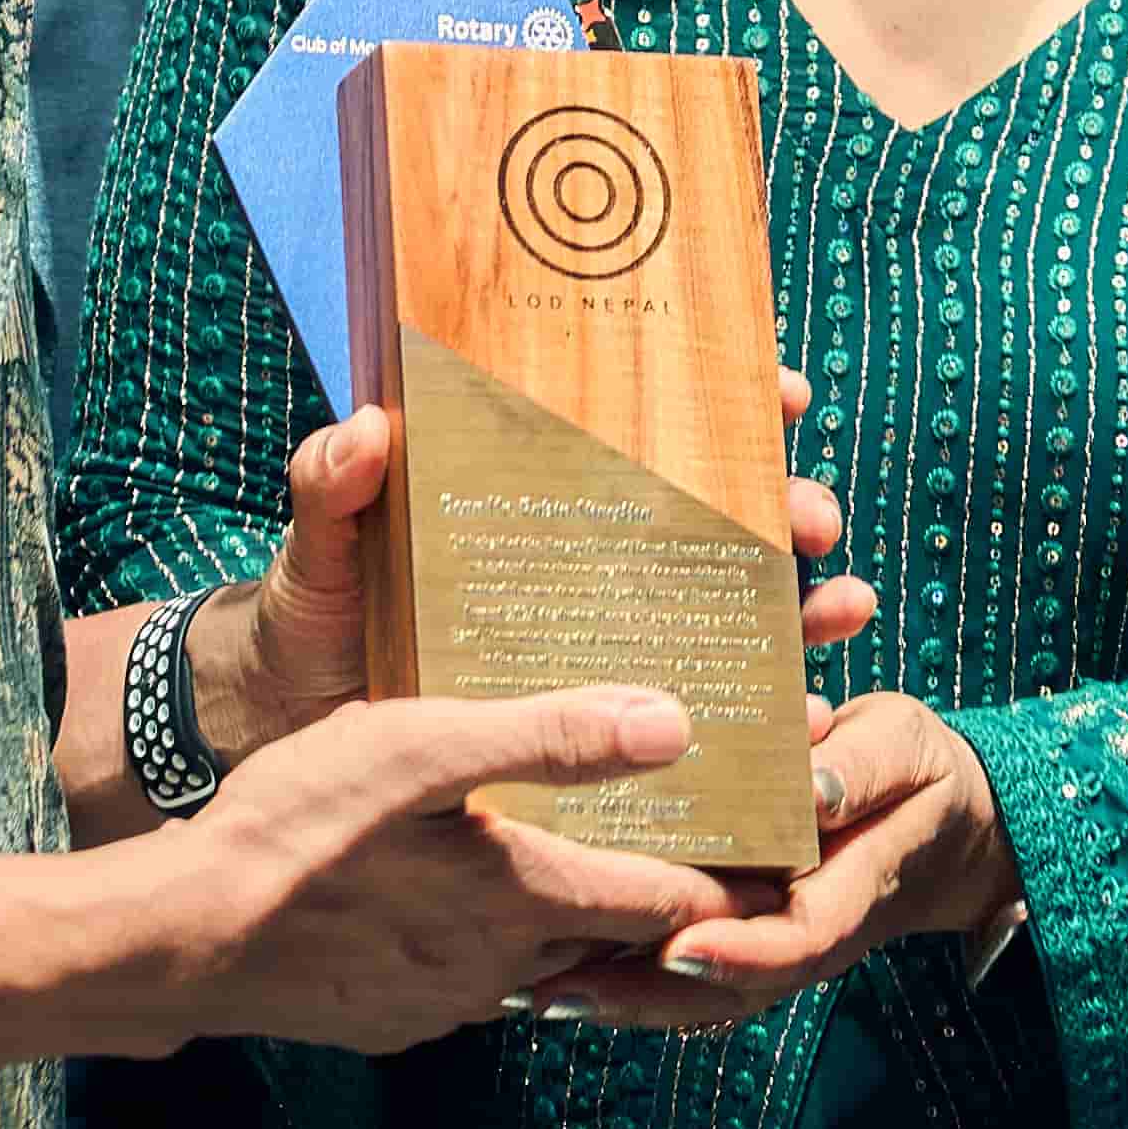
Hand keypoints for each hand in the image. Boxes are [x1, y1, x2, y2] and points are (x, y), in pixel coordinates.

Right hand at [137, 688, 738, 1055]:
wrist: (176, 942)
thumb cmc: (293, 832)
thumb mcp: (419, 748)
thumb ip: (548, 736)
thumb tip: (675, 721)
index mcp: (526, 900)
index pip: (674, 905)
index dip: (737, 880)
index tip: (788, 853)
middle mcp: (503, 967)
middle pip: (619, 939)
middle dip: (669, 901)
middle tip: (709, 846)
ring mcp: (445, 1002)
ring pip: (547, 962)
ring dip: (582, 923)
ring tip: (596, 862)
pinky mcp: (393, 1016)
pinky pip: (476, 980)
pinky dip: (501, 943)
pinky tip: (470, 898)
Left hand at [212, 361, 878, 758]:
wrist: (286, 737)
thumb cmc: (308, 621)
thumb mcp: (320, 549)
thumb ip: (331, 490)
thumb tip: (368, 428)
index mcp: (535, 486)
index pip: (643, 422)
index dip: (723, 394)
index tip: (779, 391)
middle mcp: (587, 552)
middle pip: (715, 511)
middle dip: (786, 505)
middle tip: (810, 525)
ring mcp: (600, 636)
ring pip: (731, 607)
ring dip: (805, 603)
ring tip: (841, 609)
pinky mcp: (598, 722)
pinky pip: (697, 708)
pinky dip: (765, 711)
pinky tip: (807, 727)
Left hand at [551, 692, 1020, 1028]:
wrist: (941, 821)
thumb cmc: (916, 772)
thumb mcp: (904, 749)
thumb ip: (863, 768)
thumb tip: (813, 787)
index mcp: (851, 892)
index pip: (795, 939)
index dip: (736, 949)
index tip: (676, 944)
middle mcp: (803, 934)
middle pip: (723, 988)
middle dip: (640, 995)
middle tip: (557, 991)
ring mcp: (771, 944)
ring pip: (693, 992)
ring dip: (617, 997)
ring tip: (530, 991)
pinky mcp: (743, 934)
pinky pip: (682, 970)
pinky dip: (623, 977)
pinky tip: (552, 970)